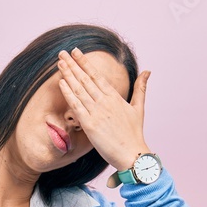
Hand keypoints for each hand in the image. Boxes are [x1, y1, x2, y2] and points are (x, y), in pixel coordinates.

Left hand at [56, 47, 150, 170]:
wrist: (132, 154)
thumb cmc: (134, 133)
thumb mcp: (139, 108)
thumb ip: (141, 88)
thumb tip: (147, 71)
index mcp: (115, 97)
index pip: (96, 75)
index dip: (85, 63)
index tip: (75, 52)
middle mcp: (105, 102)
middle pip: (85, 79)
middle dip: (72, 65)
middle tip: (62, 52)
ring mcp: (97, 112)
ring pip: (79, 89)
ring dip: (68, 75)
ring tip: (59, 62)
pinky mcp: (90, 124)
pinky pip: (76, 105)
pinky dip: (68, 93)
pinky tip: (61, 82)